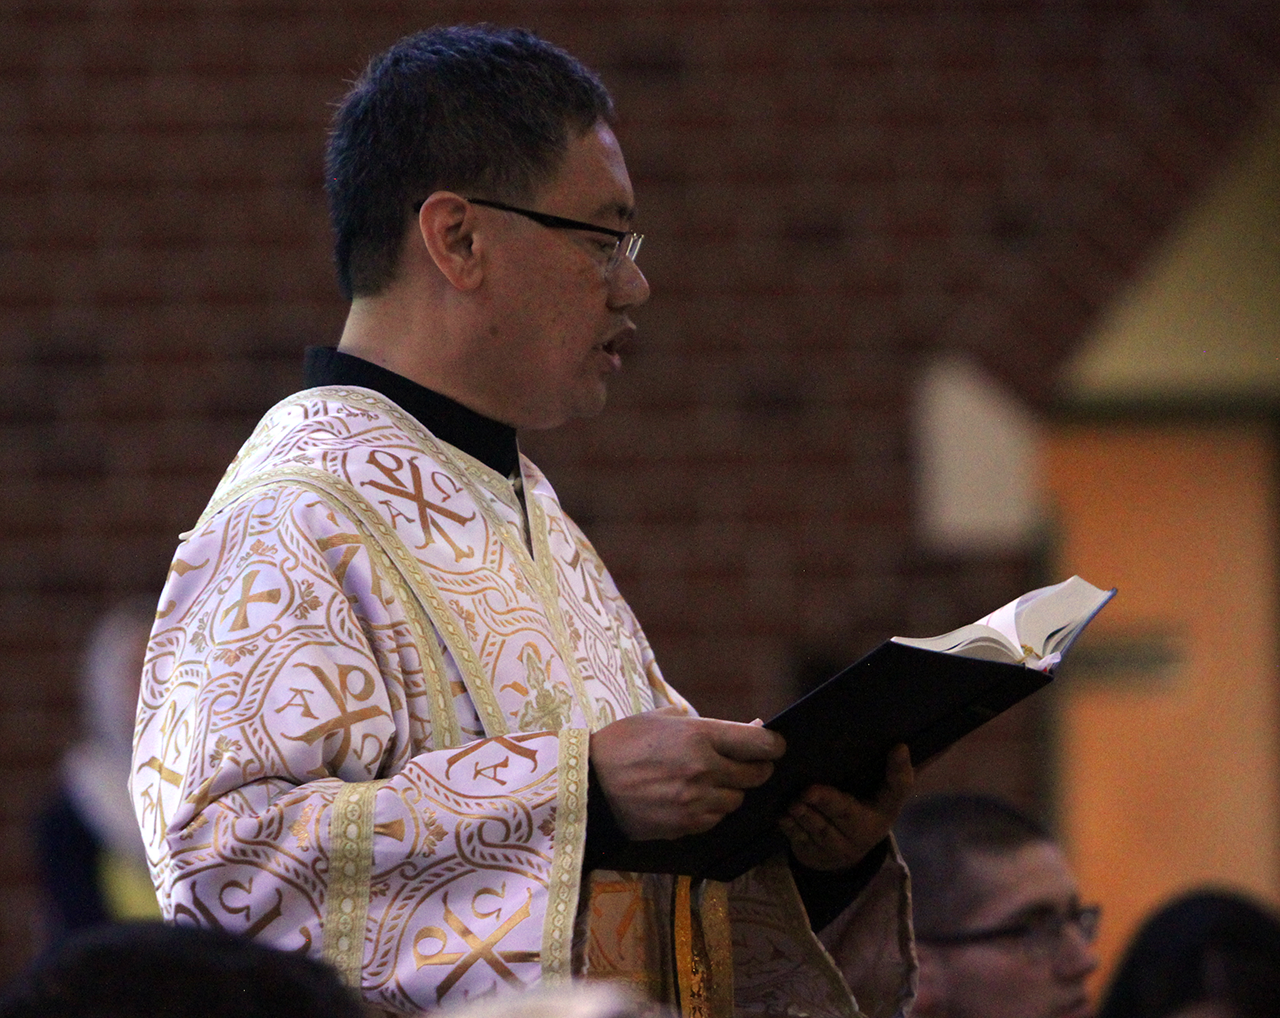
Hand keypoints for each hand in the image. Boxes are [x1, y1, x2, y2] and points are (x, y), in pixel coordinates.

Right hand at [589, 706, 785, 840]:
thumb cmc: (623, 743)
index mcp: (699, 736)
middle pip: (756, 775)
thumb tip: (751, 729)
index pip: (760, 744)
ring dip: (731, 791)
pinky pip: (716, 819)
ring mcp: (696, 801)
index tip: (774, 746)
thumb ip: (708, 725)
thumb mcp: (662, 719)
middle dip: (755, 768)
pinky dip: (711, 810)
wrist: (588, 785)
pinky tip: (692, 799)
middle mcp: (704, 769)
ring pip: (737, 800)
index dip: (774, 745)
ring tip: (709, 782)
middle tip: (744, 763)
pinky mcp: (686, 826)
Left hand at [779, 743, 913, 871]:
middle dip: (828, 801)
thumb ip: (891, 772)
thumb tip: (901, 745)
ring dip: (806, 816)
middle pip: (847, 813)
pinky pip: (802, 841)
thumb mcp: (881, 795)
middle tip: (810, 790)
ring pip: (821, 829)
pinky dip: (791, 829)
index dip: (899, 770)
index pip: (897, 789)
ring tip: (794, 804)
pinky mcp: (814, 854)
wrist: (844, 856)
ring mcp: (838, 846)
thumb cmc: (863, 811)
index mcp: (884, 809)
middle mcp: (864, 831)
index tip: (899, 747)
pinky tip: (783, 817)